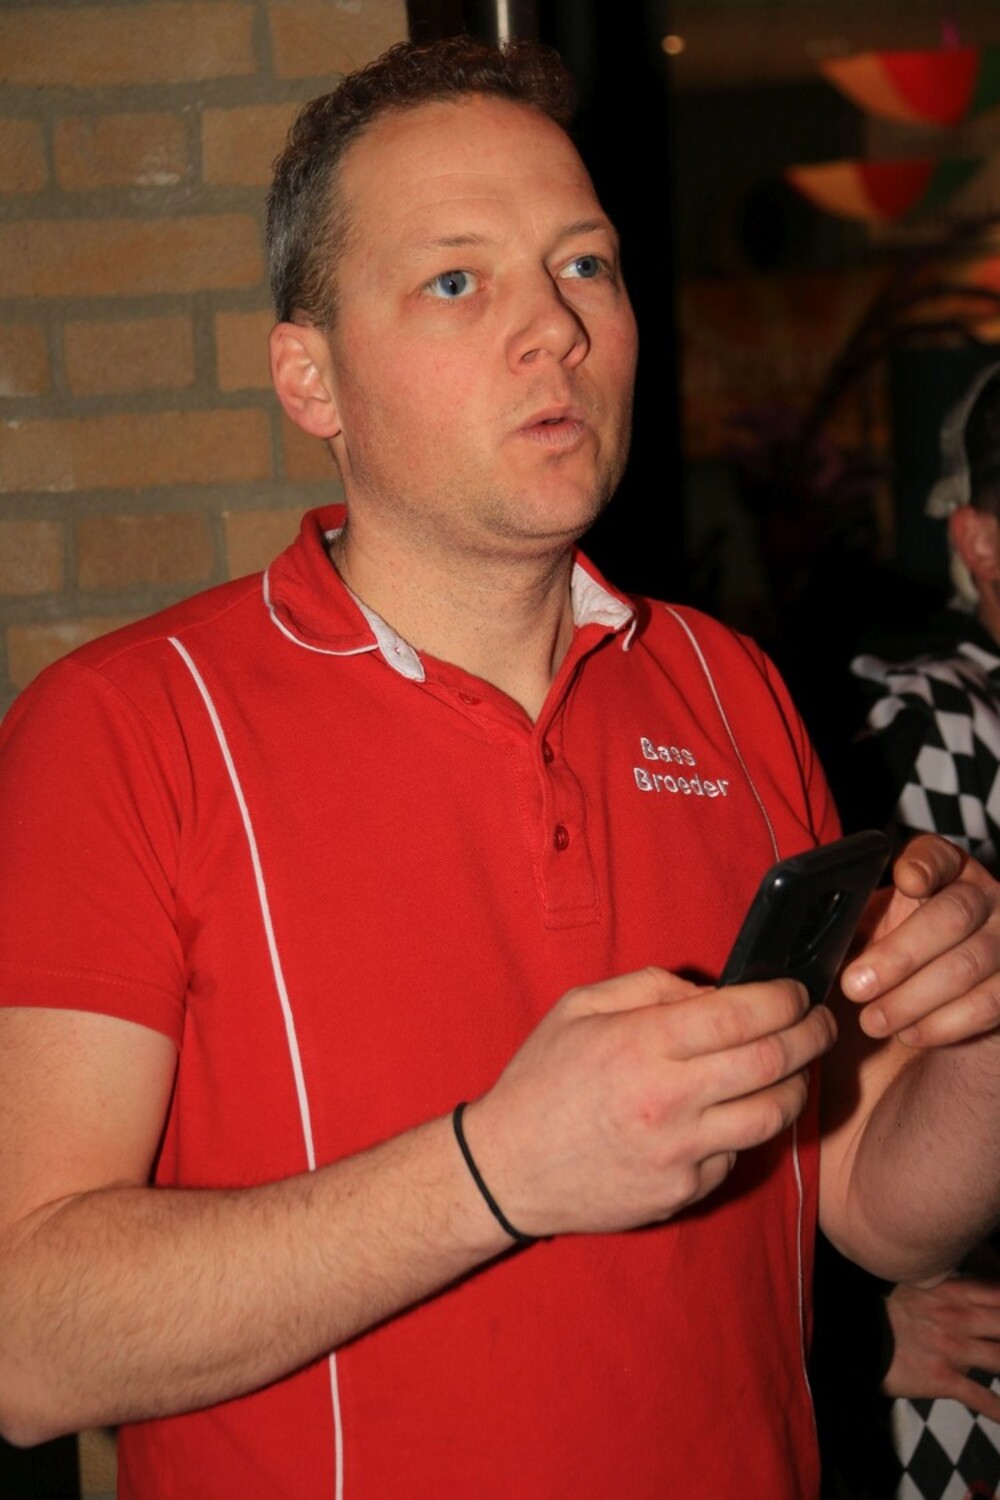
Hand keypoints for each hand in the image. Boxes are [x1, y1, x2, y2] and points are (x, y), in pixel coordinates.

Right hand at [464, 966, 835, 1238]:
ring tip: (794, 1068)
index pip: (742, 1014)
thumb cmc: (542, 1078)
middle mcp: (668, 1099)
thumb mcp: (580, 1007)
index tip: (797, 992)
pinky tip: (733, 1113)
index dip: (785, 998)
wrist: (508, 1169)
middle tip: (822, 1024)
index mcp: (642, 1043)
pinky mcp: (683, 1193)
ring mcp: (679, 1152)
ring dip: (797, 1086)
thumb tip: (713, 993)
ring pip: (773, 1116)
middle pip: (773, 1062)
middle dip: (812, 1035)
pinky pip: (737, 1155)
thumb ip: (650, 987)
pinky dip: (746, 1130)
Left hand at [840, 834, 999, 1046]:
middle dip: (899, 954)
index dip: (926, 865)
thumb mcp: (869, 935)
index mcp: (943, 875)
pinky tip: (911, 1033)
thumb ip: (851, 926)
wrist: (924, 1015)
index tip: (906, 881)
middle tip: (855, 986)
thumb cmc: (889, 965)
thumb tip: (816, 933)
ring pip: (969, 963)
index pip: (939, 856)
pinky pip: (990, 1003)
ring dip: (915, 997)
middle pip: (952, 915)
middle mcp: (983, 899)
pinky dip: (946, 1023)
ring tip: (873, 1020)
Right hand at [884, 1276, 999, 1420]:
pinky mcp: (944, 1378)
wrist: (858, 1335)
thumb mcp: (919, 1285)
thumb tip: (979, 1286)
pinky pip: (982, 1399)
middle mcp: (960, 1317)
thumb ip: (951, 1286)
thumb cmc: (889, 1309)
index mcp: (954, 1291)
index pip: (999, 1292)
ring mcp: (954, 1349)